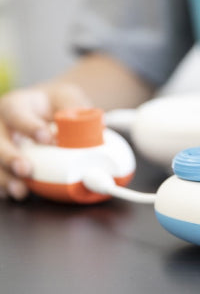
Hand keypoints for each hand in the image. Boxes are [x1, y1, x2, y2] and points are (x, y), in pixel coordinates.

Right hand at [0, 84, 89, 199]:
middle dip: (9, 156)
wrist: (47, 109)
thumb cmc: (57, 103)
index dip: (29, 127)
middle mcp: (1, 123)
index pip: (17, 113)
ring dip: (4, 177)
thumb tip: (95, 125)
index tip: (47, 138)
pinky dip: (2, 186)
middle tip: (26, 169)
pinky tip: (11, 194)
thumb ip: (76, 109)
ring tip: (20, 191)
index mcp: (18, 104)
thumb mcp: (68, 98)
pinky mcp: (1, 161)